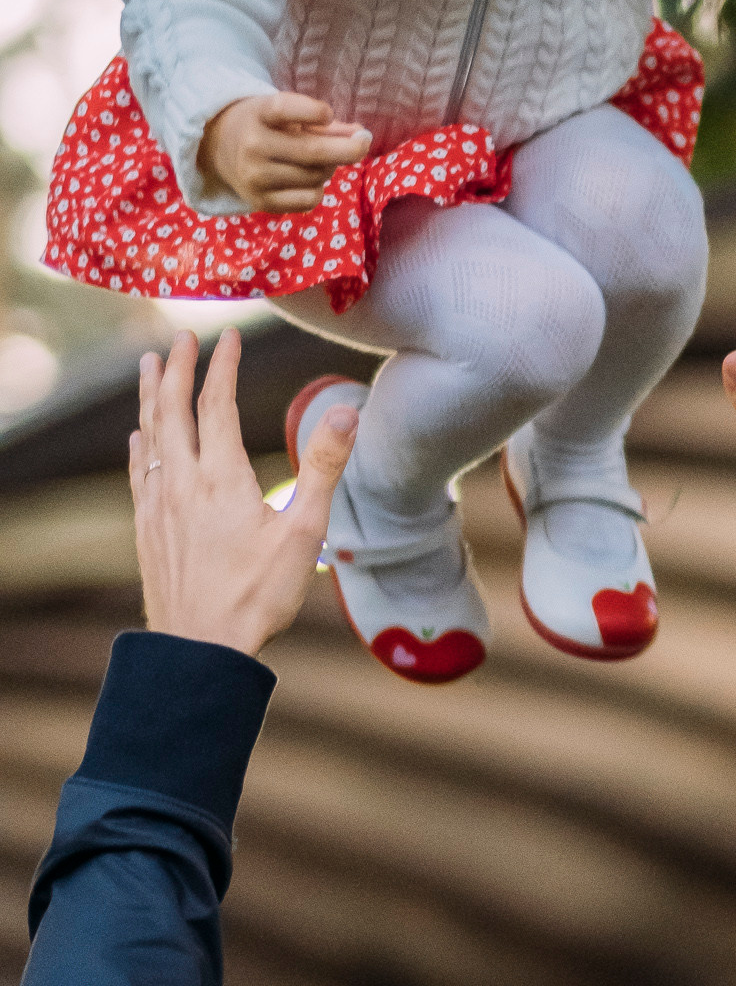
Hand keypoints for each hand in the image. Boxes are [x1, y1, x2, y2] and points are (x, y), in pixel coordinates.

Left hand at [130, 327, 355, 655]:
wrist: (201, 648)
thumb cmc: (259, 596)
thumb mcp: (304, 533)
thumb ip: (323, 467)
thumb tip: (348, 412)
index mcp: (222, 478)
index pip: (216, 404)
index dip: (222, 366)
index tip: (228, 337)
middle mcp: (182, 483)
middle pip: (171, 410)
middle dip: (175, 368)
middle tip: (180, 338)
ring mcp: (159, 506)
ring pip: (148, 436)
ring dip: (148, 397)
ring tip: (147, 367)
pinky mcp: (147, 529)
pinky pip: (138, 473)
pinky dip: (139, 444)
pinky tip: (138, 439)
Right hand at [198, 93, 370, 208]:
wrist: (220, 149)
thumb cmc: (265, 125)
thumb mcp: (285, 113)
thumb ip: (322, 122)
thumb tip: (359, 133)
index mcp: (258, 114)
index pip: (284, 109)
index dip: (312, 111)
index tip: (328, 113)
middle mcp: (253, 146)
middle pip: (313, 152)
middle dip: (348, 148)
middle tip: (364, 141)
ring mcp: (255, 177)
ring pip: (316, 176)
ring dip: (329, 167)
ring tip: (321, 159)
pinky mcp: (261, 201)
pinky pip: (309, 200)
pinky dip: (318, 189)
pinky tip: (310, 180)